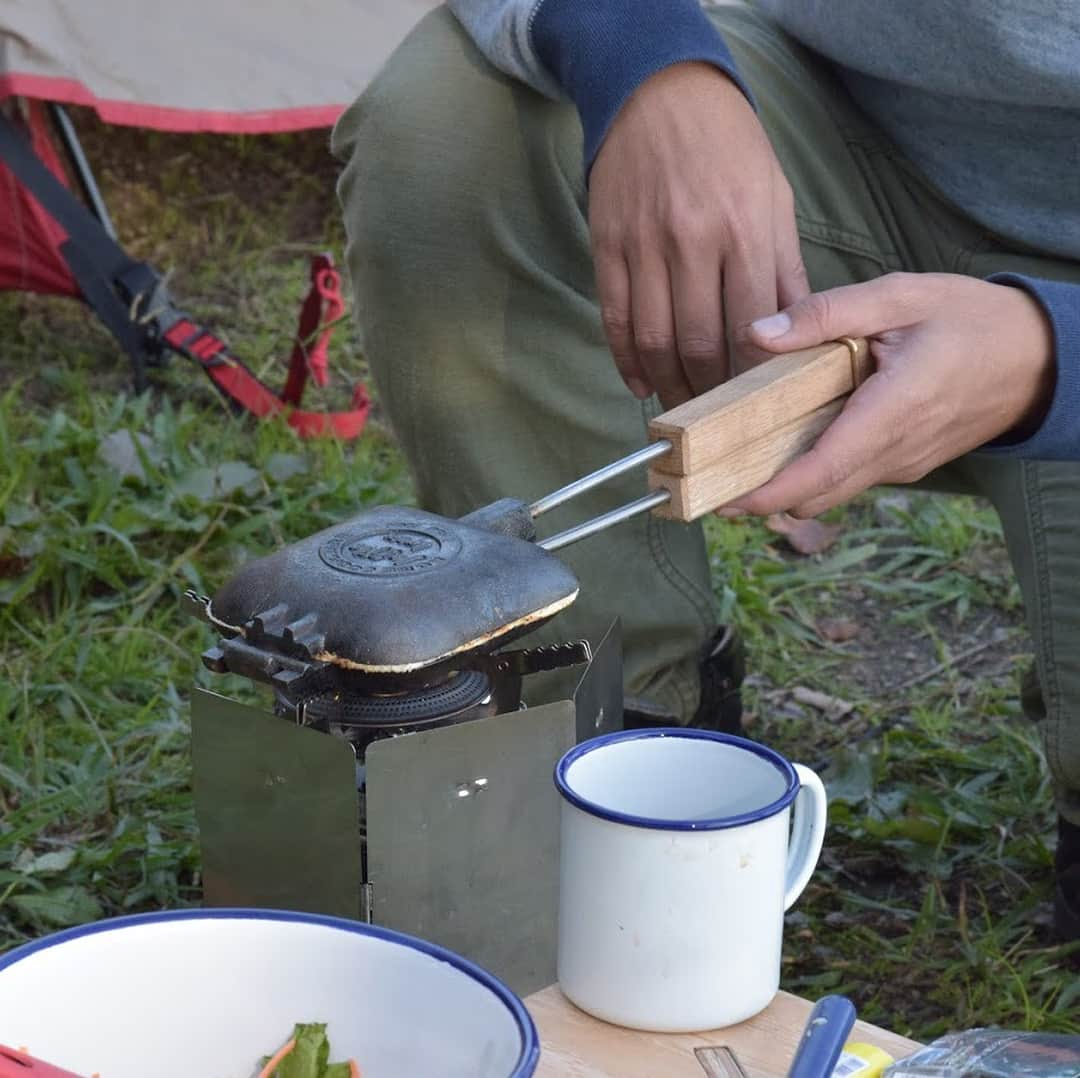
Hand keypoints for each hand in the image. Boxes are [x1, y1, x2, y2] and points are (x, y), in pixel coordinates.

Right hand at [589, 62, 807, 408]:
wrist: (660, 92)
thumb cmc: (729, 146)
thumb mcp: (774, 197)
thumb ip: (783, 269)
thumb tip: (796, 334)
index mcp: (743, 230)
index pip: (751, 327)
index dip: (751, 377)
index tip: (755, 405)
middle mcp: (692, 241)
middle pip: (698, 342)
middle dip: (708, 391)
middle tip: (716, 420)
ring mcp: (644, 245)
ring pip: (653, 338)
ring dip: (667, 384)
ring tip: (682, 408)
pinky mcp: (608, 246)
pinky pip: (614, 317)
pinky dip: (625, 360)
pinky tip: (640, 383)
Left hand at [722, 273, 1054, 518]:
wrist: (1039, 357)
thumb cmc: (971, 320)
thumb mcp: (900, 296)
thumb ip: (827, 313)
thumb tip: (758, 333)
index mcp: (893, 412)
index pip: (821, 470)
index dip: (769, 493)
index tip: (726, 499)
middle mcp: (896, 452)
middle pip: (817, 493)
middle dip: (763, 496)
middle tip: (710, 480)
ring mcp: (903, 465)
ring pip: (832, 490)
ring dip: (787, 486)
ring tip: (738, 463)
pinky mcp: (904, 465)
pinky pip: (851, 478)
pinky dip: (815, 472)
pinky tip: (789, 444)